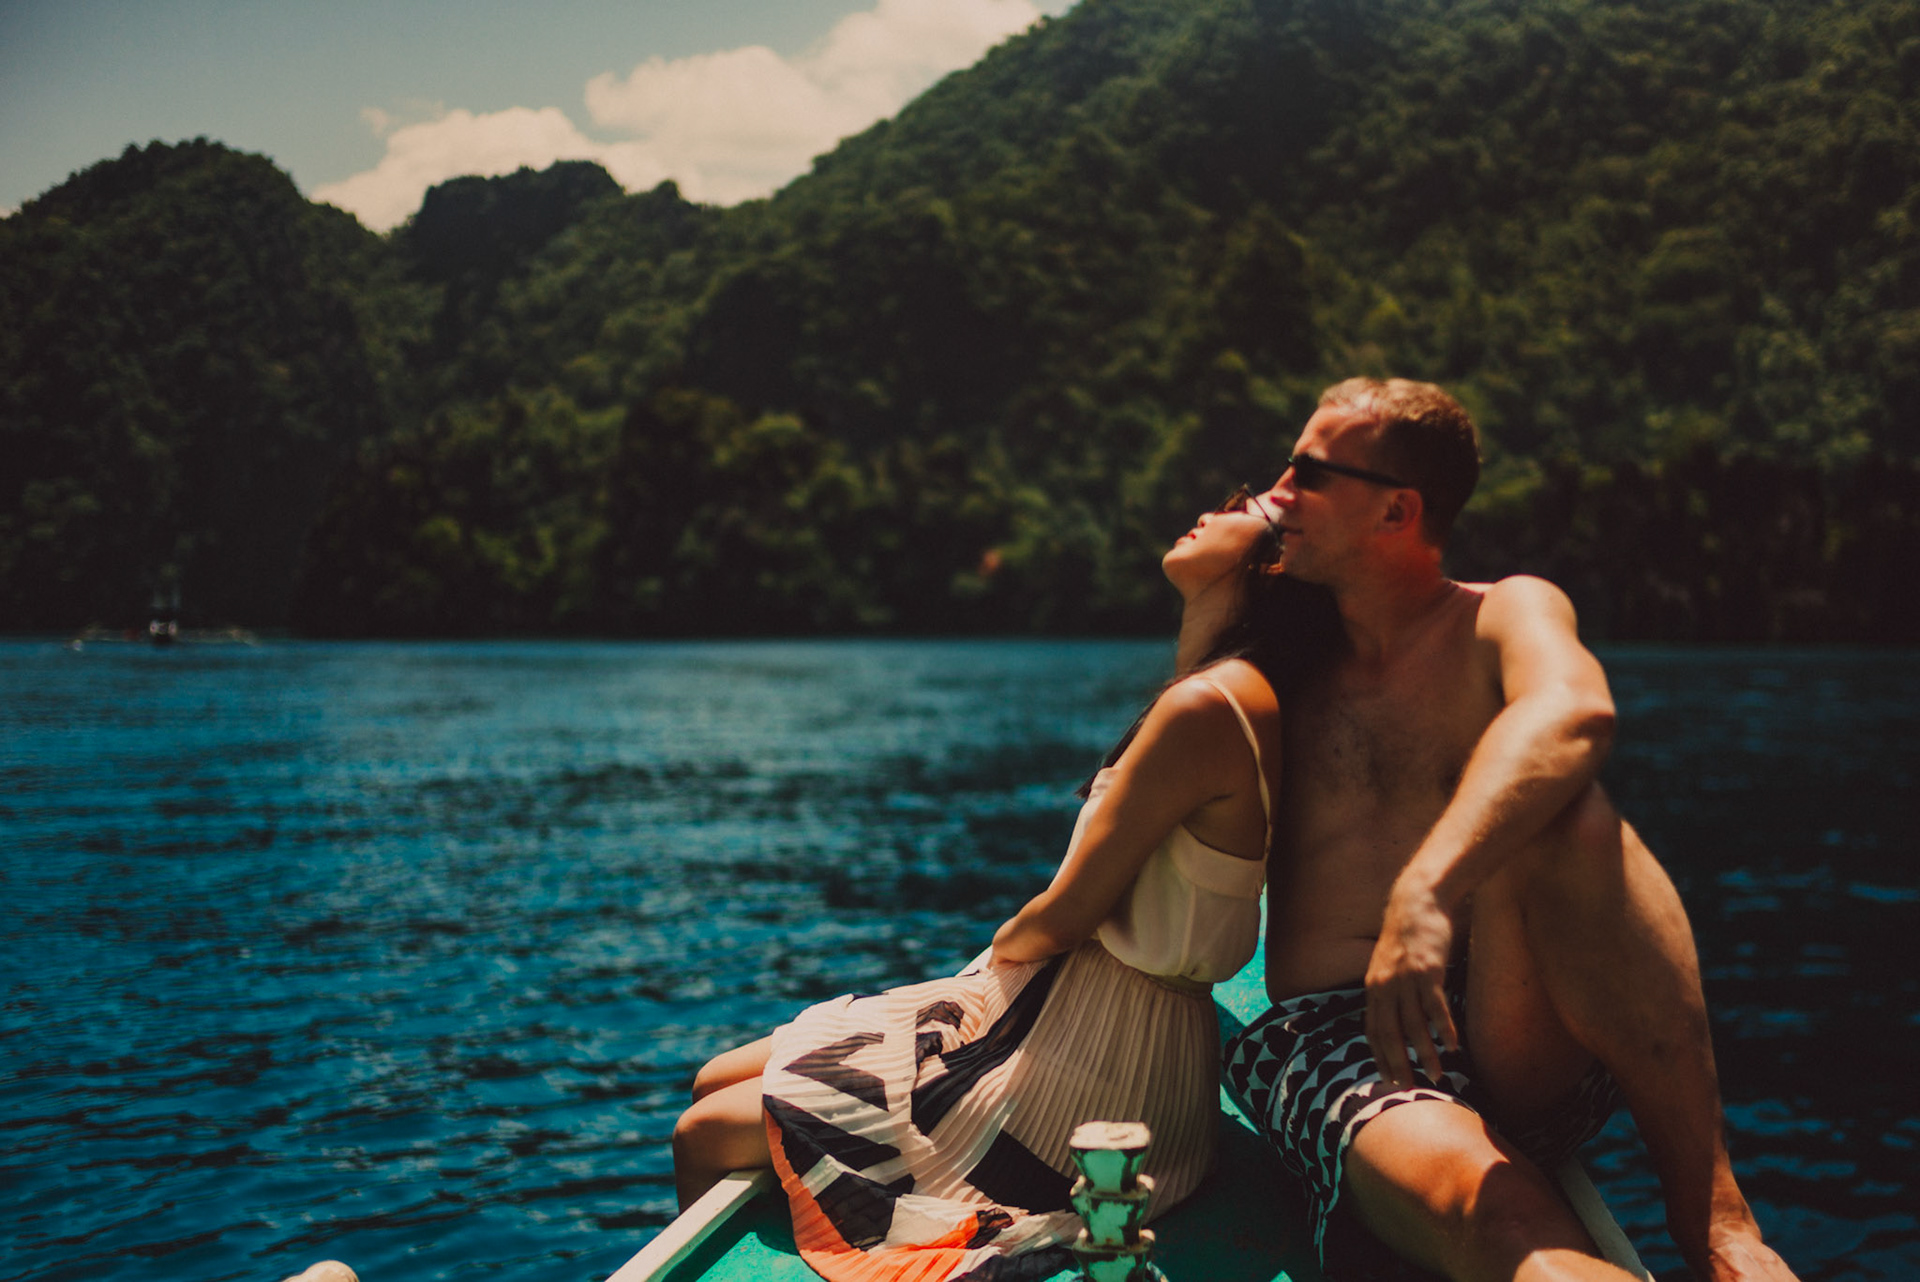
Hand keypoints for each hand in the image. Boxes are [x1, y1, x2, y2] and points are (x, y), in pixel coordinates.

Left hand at [1364, 882, 1458, 1087]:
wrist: (1417, 902)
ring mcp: (1405, 979)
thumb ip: (1389, 990)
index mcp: (1373, 988)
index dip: (1379, 1057)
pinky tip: (1453, 1046)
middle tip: (1409, 1088)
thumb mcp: (1388, 964)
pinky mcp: (1427, 971)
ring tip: (1437, 1075)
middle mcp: (1385, 987)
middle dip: (1398, 1064)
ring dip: (1425, 1053)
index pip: (1372, 1030)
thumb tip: (1396, 1018)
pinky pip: (1435, 1007)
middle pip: (1390, 1034)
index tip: (1388, 1079)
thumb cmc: (1407, 936)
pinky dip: (1444, 1029)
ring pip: (1414, 1025)